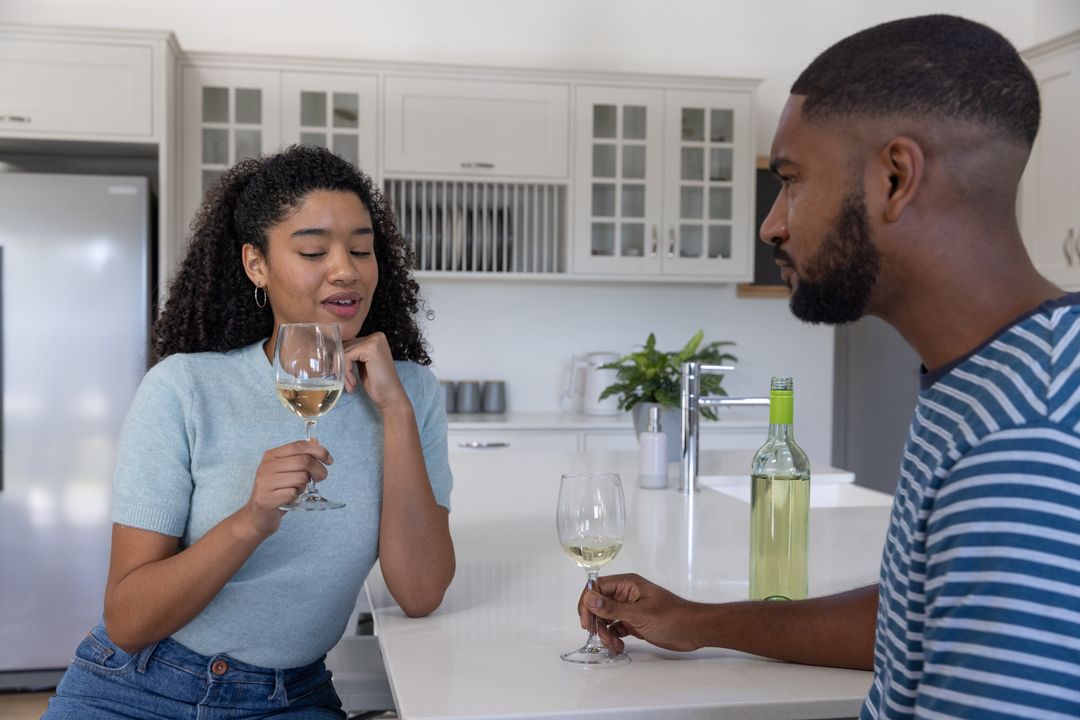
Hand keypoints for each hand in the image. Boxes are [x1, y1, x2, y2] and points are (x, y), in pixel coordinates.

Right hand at [242, 440, 332, 536]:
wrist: (258, 516)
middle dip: (319, 470)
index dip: (319, 451)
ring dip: (305, 486)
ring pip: (300, 478)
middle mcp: (266, 466)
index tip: (329, 460)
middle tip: (321, 478)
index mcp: (271, 456)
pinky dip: (296, 496)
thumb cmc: (276, 492)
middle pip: (303, 461)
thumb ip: (300, 456)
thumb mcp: (286, 471)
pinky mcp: (266, 499)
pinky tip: (290, 498)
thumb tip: (316, 442)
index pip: (299, 445)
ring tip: (298, 490)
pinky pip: (293, 493)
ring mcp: (265, 482)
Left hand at [342, 333, 407, 409]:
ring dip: (343, 372)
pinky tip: (353, 383)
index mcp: (375, 338)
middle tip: (347, 383)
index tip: (343, 376)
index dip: (342, 360)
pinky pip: (346, 356)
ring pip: (344, 352)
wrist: (390, 397)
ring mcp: (374, 341)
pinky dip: (346, 372)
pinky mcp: (370, 348)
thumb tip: (333, 350)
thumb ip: (353, 354)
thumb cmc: (377, 383)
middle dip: (342, 367)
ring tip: (351, 384)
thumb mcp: (362, 364)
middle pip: (345, 346)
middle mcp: (376, 336)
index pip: (348, 343)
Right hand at [578, 573, 701, 652]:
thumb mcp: (639, 614)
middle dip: (596, 621)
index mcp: (628, 584)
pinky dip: (614, 638)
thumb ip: (612, 608)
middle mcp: (626, 594)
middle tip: (598, 635)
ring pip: (606, 618)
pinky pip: (616, 628)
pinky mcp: (634, 623)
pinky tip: (619, 646)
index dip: (588, 602)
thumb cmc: (672, 616)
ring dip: (605, 632)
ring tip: (613, 644)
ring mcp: (630, 609)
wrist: (693, 631)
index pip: (597, 587)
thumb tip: (589, 598)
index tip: (586, 620)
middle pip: (599, 604)